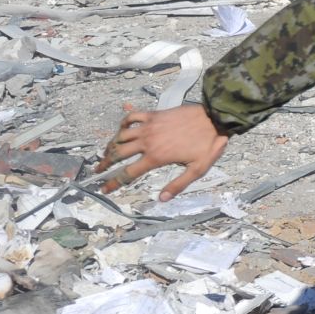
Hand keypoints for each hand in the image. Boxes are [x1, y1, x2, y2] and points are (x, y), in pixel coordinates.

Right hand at [96, 102, 230, 200]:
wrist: (215, 118)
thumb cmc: (208, 144)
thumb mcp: (197, 169)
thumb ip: (178, 184)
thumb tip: (161, 199)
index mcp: (156, 157)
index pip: (128, 173)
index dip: (113, 183)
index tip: (103, 189)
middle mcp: (148, 142)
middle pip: (118, 154)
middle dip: (105, 164)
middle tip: (98, 170)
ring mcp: (150, 126)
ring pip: (121, 136)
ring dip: (111, 145)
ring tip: (107, 152)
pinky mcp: (154, 115)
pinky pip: (132, 117)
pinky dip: (123, 123)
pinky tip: (122, 130)